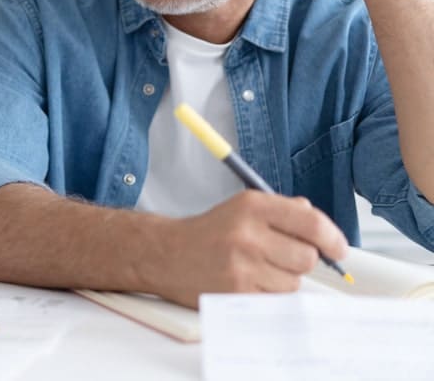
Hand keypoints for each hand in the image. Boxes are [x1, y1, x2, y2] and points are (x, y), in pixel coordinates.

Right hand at [159, 190, 347, 307]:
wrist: (165, 254)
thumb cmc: (209, 232)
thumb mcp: (242, 208)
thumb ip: (284, 211)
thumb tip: (322, 229)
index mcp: (252, 206)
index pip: (311, 222)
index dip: (332, 238)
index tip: (338, 248)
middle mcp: (247, 233)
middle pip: (307, 257)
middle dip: (302, 259)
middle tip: (280, 255)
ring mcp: (242, 265)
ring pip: (294, 281)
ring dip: (283, 278)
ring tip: (256, 268)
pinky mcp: (237, 291)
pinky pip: (275, 298)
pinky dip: (268, 292)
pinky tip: (247, 281)